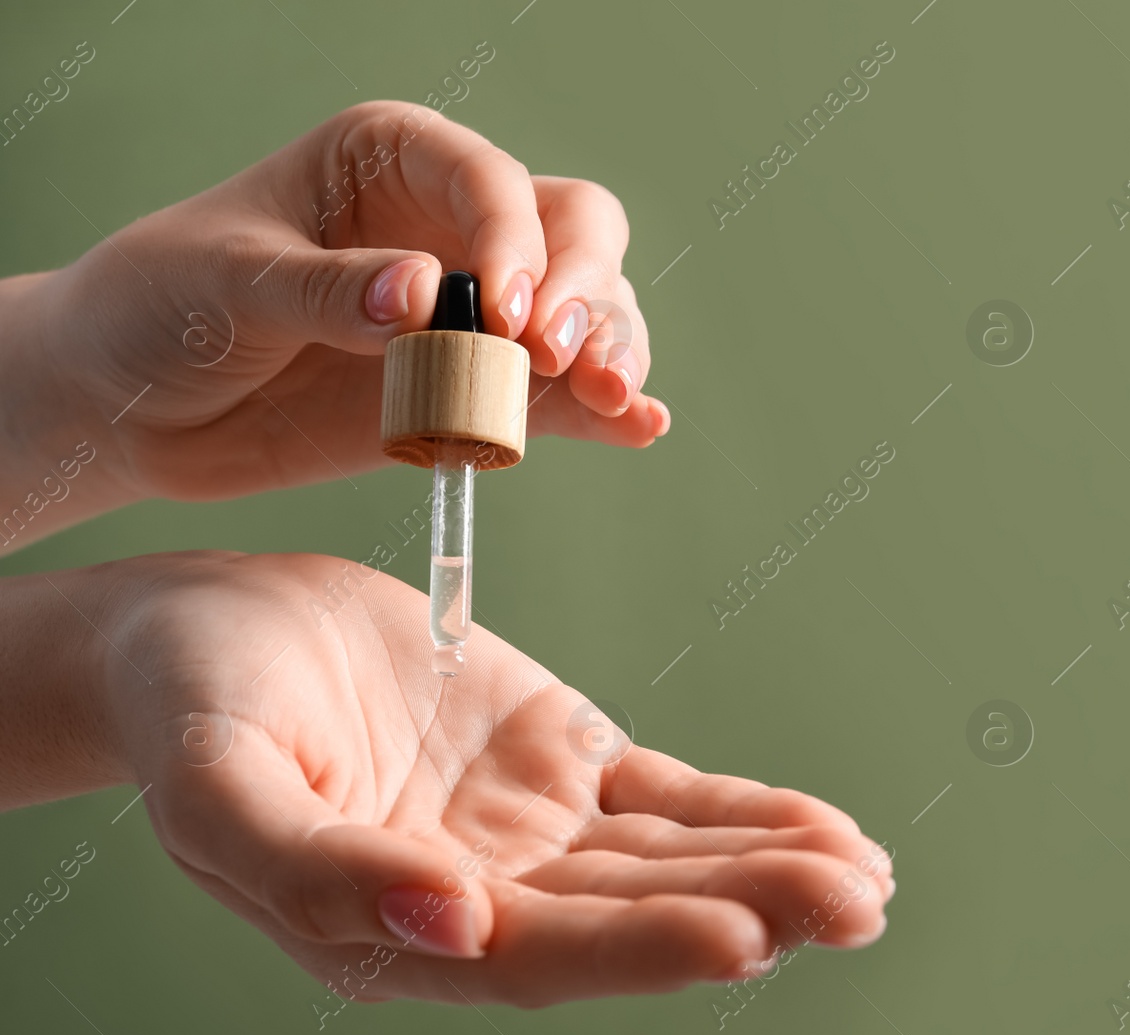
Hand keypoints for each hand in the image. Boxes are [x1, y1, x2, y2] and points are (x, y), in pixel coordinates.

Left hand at [23, 100, 665, 505]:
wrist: (135, 405)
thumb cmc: (161, 306)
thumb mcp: (224, 283)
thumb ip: (323, 289)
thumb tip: (421, 296)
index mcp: (394, 161)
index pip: (492, 181)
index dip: (515, 240)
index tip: (503, 313)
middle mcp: (453, 227)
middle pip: (575, 233)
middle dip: (581, 289)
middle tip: (548, 352)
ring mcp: (474, 314)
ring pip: (588, 312)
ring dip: (607, 349)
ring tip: (603, 396)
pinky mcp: (477, 391)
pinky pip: (559, 397)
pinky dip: (606, 410)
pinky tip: (638, 423)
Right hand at [89, 552, 889, 1006]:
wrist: (201, 626)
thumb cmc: (189, 710)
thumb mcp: (220, 790)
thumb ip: (317, 872)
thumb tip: (448, 924)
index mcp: (400, 932)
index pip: (544, 956)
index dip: (643, 949)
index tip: (740, 934)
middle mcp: (485, 895)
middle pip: (634, 916)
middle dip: (749, 909)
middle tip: (853, 901)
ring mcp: (533, 829)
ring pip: (671, 860)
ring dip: (772, 865)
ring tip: (864, 872)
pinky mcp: (563, 759)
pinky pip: (670, 796)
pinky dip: (747, 811)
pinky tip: (825, 828)